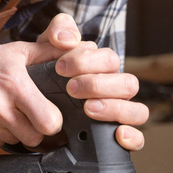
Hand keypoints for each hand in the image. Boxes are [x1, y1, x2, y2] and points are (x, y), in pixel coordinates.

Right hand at [0, 14, 146, 149]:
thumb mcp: (17, 50)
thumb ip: (52, 48)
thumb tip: (83, 44)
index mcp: (14, 85)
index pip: (49, 125)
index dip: (52, 127)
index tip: (50, 122)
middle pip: (33, 141)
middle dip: (34, 135)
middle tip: (27, 121)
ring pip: (11, 148)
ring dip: (13, 139)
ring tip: (4, 120)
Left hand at [37, 15, 147, 150]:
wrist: (33, 111)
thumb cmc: (47, 78)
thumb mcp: (46, 50)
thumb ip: (57, 32)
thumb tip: (68, 37)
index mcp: (104, 69)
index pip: (110, 59)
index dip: (86, 61)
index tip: (59, 67)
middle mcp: (116, 91)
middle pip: (128, 84)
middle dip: (98, 84)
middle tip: (71, 88)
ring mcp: (119, 115)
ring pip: (138, 110)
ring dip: (115, 108)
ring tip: (89, 108)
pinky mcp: (116, 137)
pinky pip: (138, 140)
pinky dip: (133, 137)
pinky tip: (118, 135)